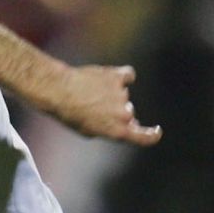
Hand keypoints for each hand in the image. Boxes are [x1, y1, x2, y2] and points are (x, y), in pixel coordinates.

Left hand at [47, 64, 162, 145]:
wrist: (58, 91)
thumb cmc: (68, 113)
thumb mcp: (88, 130)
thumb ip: (110, 129)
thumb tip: (128, 122)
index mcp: (117, 131)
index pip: (144, 137)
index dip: (151, 135)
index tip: (155, 131)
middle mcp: (124, 114)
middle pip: (128, 114)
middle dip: (116, 112)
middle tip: (96, 108)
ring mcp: (122, 95)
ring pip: (122, 94)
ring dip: (111, 93)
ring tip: (90, 92)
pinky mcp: (118, 77)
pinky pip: (127, 75)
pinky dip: (121, 76)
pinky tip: (110, 76)